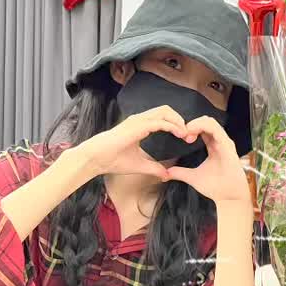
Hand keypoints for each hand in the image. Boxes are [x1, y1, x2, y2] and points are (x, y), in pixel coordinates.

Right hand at [78, 105, 196, 179]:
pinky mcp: (137, 125)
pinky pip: (160, 121)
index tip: (186, 137)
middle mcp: (140, 119)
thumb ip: (154, 168)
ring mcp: (138, 120)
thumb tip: (166, 175)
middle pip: (166, 110)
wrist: (96, 159)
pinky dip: (172, 126)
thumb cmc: (112, 160)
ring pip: (165, 111)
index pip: (163, 117)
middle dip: (180, 119)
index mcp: (140, 126)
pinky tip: (180, 133)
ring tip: (186, 133)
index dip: (176, 124)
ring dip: (178, 121)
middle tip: (189, 133)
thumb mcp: (139, 165)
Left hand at [165, 116, 252, 206]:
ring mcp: (224, 142)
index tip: (180, 137)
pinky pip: (215, 129)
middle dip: (191, 124)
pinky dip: (202, 127)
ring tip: (185, 133)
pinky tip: (191, 134)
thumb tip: (166, 173)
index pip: (202, 128)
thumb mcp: (193, 177)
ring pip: (210, 121)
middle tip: (181, 135)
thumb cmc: (216, 187)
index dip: (190, 128)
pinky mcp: (227, 146)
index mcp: (214, 146)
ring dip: (195, 124)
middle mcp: (220, 142)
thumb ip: (180, 173)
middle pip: (205, 121)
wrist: (229, 198)